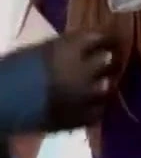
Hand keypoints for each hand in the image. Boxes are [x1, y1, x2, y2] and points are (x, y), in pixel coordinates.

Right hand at [0, 32, 118, 133]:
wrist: (1, 100)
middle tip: (111, 60)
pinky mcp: (77, 119)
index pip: (103, 38)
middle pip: (111, 61)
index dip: (110, 38)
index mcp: (71, 48)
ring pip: (108, 88)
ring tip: (101, 83)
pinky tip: (90, 104)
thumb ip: (70, 46)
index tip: (113, 39)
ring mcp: (82, 96)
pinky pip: (98, 112)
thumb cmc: (16, 68)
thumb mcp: (45, 48)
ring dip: (105, 84)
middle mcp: (82, 70)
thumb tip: (91, 46)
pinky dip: (96, 107)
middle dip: (112, 60)